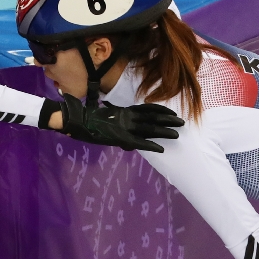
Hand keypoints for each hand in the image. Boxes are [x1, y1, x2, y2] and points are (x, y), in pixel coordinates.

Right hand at [58, 94, 183, 151]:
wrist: (76, 121)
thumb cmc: (87, 118)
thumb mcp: (104, 116)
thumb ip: (113, 117)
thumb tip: (121, 126)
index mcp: (124, 112)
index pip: (146, 109)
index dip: (160, 110)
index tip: (172, 112)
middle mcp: (127, 118)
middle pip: (152, 118)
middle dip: (168, 121)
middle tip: (182, 122)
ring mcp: (124, 127)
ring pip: (148, 128)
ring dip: (163, 131)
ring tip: (177, 132)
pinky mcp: (120, 137)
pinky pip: (137, 141)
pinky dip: (149, 145)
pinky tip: (160, 148)